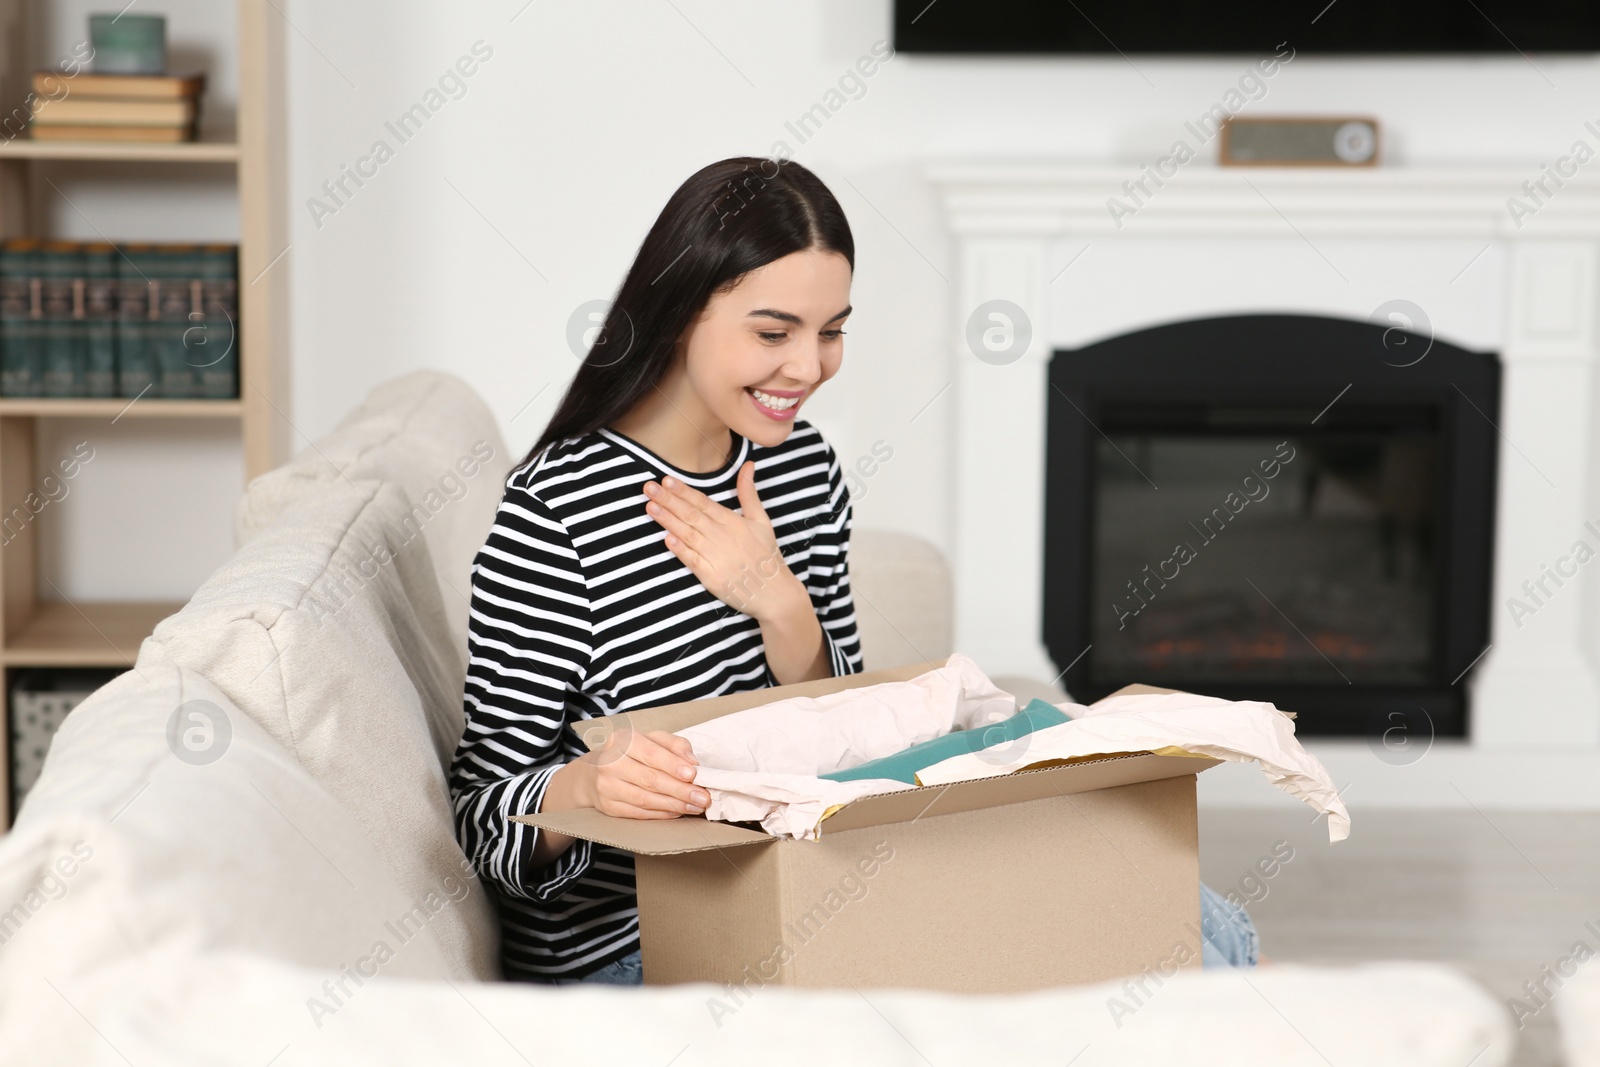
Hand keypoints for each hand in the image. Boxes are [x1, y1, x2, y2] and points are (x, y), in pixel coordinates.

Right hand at [576, 726, 710, 819]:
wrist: (591, 773)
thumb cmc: (628, 753)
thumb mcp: (649, 739)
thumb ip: (673, 744)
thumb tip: (692, 761)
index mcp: (622, 740)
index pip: (650, 753)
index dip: (672, 765)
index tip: (694, 774)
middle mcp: (610, 763)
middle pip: (650, 779)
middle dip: (680, 790)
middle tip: (703, 797)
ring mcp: (606, 787)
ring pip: (645, 799)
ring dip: (674, 805)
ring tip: (695, 806)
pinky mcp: (607, 807)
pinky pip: (638, 813)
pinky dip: (661, 814)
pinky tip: (677, 812)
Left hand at [643, 460, 802, 621]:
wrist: (774, 592)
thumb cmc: (766, 554)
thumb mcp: (761, 520)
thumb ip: (749, 492)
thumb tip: (748, 465)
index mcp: (733, 522)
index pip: (703, 502)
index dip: (684, 491)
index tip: (666, 479)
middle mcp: (724, 537)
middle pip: (692, 515)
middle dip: (669, 500)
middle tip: (649, 487)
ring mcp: (717, 557)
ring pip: (688, 535)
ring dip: (668, 520)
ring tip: (650, 507)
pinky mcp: (712, 577)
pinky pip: (693, 561)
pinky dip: (680, 550)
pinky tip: (666, 538)